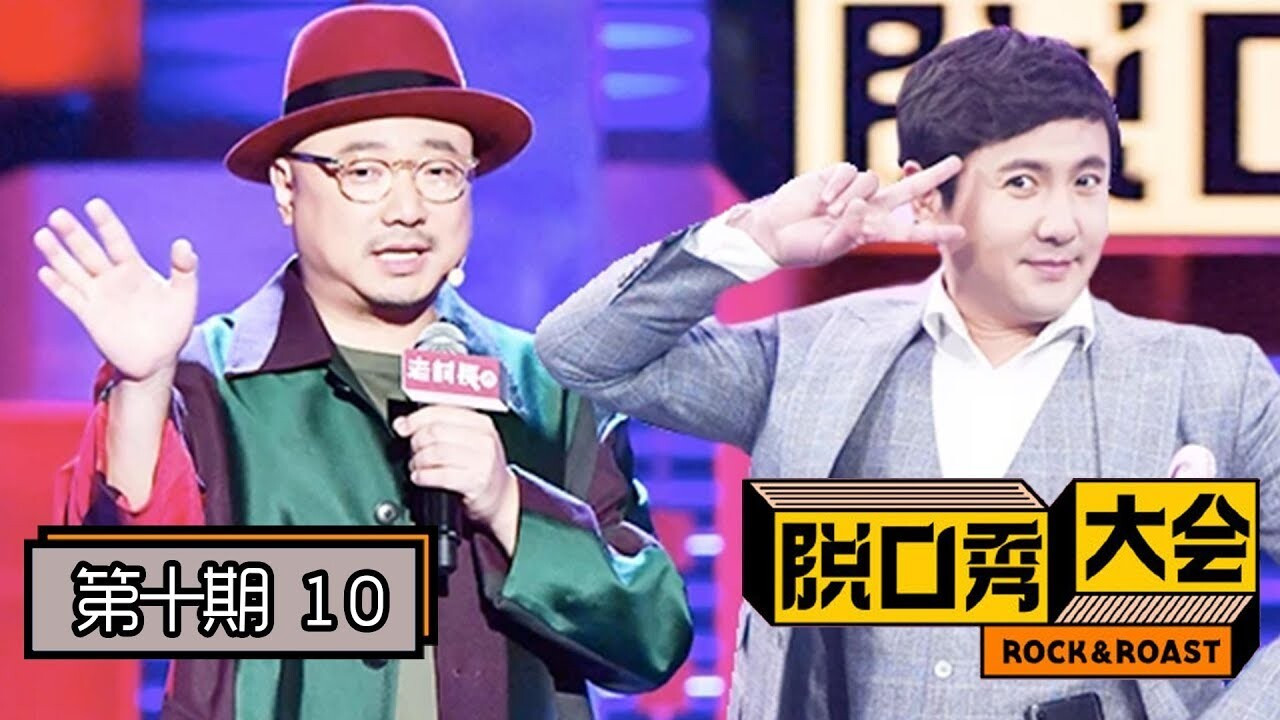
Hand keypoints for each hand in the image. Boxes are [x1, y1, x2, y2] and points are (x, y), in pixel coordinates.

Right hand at [32, 198, 197, 382]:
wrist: (158, 358)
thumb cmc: (173, 324)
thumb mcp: (184, 295)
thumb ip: (184, 269)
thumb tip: (182, 243)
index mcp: (135, 269)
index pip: (117, 241)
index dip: (106, 223)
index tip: (94, 205)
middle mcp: (112, 279)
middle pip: (89, 252)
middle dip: (74, 235)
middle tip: (58, 215)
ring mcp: (98, 296)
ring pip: (74, 270)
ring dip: (58, 255)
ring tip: (43, 235)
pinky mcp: (89, 316)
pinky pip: (71, 297)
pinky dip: (58, 285)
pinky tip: (45, 272)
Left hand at [394, 406, 520, 553]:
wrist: (501, 496)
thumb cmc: (480, 466)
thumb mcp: (467, 439)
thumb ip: (438, 427)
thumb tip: (402, 423)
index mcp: (481, 422)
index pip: (441, 411)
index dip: (416, 419)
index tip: (402, 427)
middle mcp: (484, 438)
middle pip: (436, 432)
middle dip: (416, 442)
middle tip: (413, 452)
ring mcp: (482, 460)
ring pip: (436, 452)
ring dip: (418, 461)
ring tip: (417, 467)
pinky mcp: (476, 481)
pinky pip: (441, 475)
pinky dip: (424, 476)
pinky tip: (420, 478)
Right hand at [733, 156, 965, 266]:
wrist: (773, 232)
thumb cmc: (801, 248)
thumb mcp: (830, 248)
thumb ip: (851, 231)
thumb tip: (861, 206)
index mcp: (872, 232)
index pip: (910, 230)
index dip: (935, 231)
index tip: (961, 234)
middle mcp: (869, 209)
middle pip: (909, 190)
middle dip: (933, 176)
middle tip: (958, 162)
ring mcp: (853, 190)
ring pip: (872, 180)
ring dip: (851, 196)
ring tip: (828, 211)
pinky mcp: (835, 175)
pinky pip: (849, 170)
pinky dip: (838, 184)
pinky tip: (822, 198)